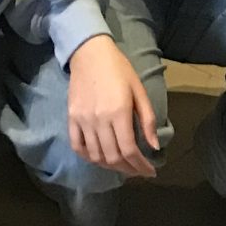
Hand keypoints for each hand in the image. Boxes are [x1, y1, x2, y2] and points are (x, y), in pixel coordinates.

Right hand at [64, 34, 158, 178]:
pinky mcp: (71, 118)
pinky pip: (77, 146)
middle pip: (113, 157)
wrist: (89, 53)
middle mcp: (99, 120)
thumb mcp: (139, 90)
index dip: (141, 166)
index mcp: (119, 112)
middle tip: (138, 170)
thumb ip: (148, 120)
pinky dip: (88, 157)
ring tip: (122, 164)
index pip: (130, 150)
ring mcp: (83, 120)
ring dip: (110, 166)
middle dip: (128, 169)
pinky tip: (99, 158)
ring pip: (96, 156)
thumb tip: (154, 147)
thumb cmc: (119, 69)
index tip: (150, 172)